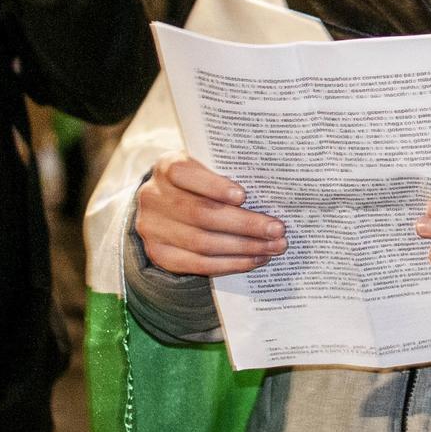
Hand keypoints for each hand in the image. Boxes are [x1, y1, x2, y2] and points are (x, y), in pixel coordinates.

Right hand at [134, 152, 287, 276]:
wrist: (163, 207)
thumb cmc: (197, 183)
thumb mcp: (204, 168)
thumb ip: (225, 175)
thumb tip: (267, 194)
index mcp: (166, 167)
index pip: (184, 173)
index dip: (213, 185)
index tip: (244, 195)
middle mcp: (154, 197)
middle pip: (200, 213)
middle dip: (244, 224)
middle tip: (277, 229)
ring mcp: (153, 228)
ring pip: (202, 242)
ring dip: (244, 247)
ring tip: (273, 247)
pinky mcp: (160, 255)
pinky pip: (198, 264)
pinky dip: (231, 264)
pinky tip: (255, 259)